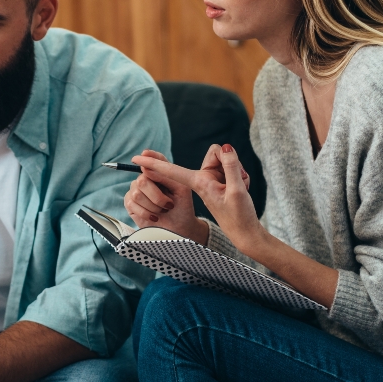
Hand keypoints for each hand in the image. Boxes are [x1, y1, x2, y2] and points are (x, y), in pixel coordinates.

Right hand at [123, 149, 207, 242]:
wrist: (179, 228)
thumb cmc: (182, 208)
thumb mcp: (181, 189)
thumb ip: (165, 176)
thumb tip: (145, 168)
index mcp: (160, 173)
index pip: (153, 159)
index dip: (149, 156)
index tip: (144, 154)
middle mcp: (146, 179)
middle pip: (142, 179)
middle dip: (157, 196)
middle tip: (168, 205)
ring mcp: (136, 190)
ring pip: (137, 194)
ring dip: (153, 206)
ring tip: (162, 211)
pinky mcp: (130, 204)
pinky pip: (132, 204)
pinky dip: (146, 213)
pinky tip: (154, 217)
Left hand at [132, 144, 263, 254]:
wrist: (246, 234)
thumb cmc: (240, 216)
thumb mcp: (238, 190)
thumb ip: (231, 166)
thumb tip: (224, 147)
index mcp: (199, 184)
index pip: (172, 171)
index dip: (155, 163)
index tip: (137, 157)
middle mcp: (201, 182)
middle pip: (215, 156)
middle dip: (229, 163)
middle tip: (240, 181)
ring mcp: (209, 183)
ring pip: (223, 162)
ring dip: (237, 172)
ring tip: (241, 187)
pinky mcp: (218, 184)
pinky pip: (229, 170)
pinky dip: (239, 177)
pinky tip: (242, 188)